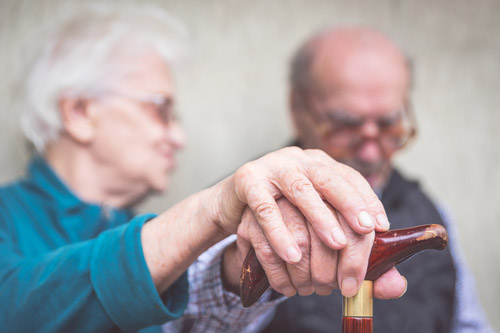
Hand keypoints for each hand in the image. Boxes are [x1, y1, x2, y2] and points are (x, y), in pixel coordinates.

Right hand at [216, 147, 389, 265]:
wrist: (231, 203)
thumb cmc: (278, 213)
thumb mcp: (308, 219)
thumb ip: (343, 241)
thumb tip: (391, 281)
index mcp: (317, 164)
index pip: (348, 177)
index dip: (367, 199)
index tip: (382, 226)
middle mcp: (298, 160)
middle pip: (328, 177)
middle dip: (350, 203)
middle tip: (365, 229)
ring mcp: (271, 167)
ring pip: (300, 189)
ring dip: (320, 217)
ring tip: (337, 244)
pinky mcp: (247, 181)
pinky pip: (265, 208)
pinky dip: (280, 233)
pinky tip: (293, 255)